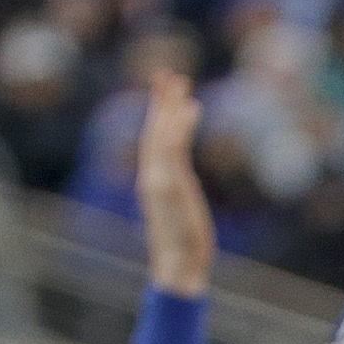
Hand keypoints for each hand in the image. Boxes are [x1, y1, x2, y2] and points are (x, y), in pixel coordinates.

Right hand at [136, 69, 210, 296]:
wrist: (178, 270)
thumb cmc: (182, 253)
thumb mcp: (179, 218)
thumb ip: (176, 198)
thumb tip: (176, 196)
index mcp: (152, 184)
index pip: (153, 143)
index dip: (159, 117)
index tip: (169, 97)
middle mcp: (151, 178)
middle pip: (152, 131)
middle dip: (159, 101)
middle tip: (166, 74)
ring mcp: (158, 180)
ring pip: (161, 134)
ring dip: (169, 105)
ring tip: (180, 80)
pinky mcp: (170, 186)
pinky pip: (173, 148)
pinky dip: (180, 125)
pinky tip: (191, 107)